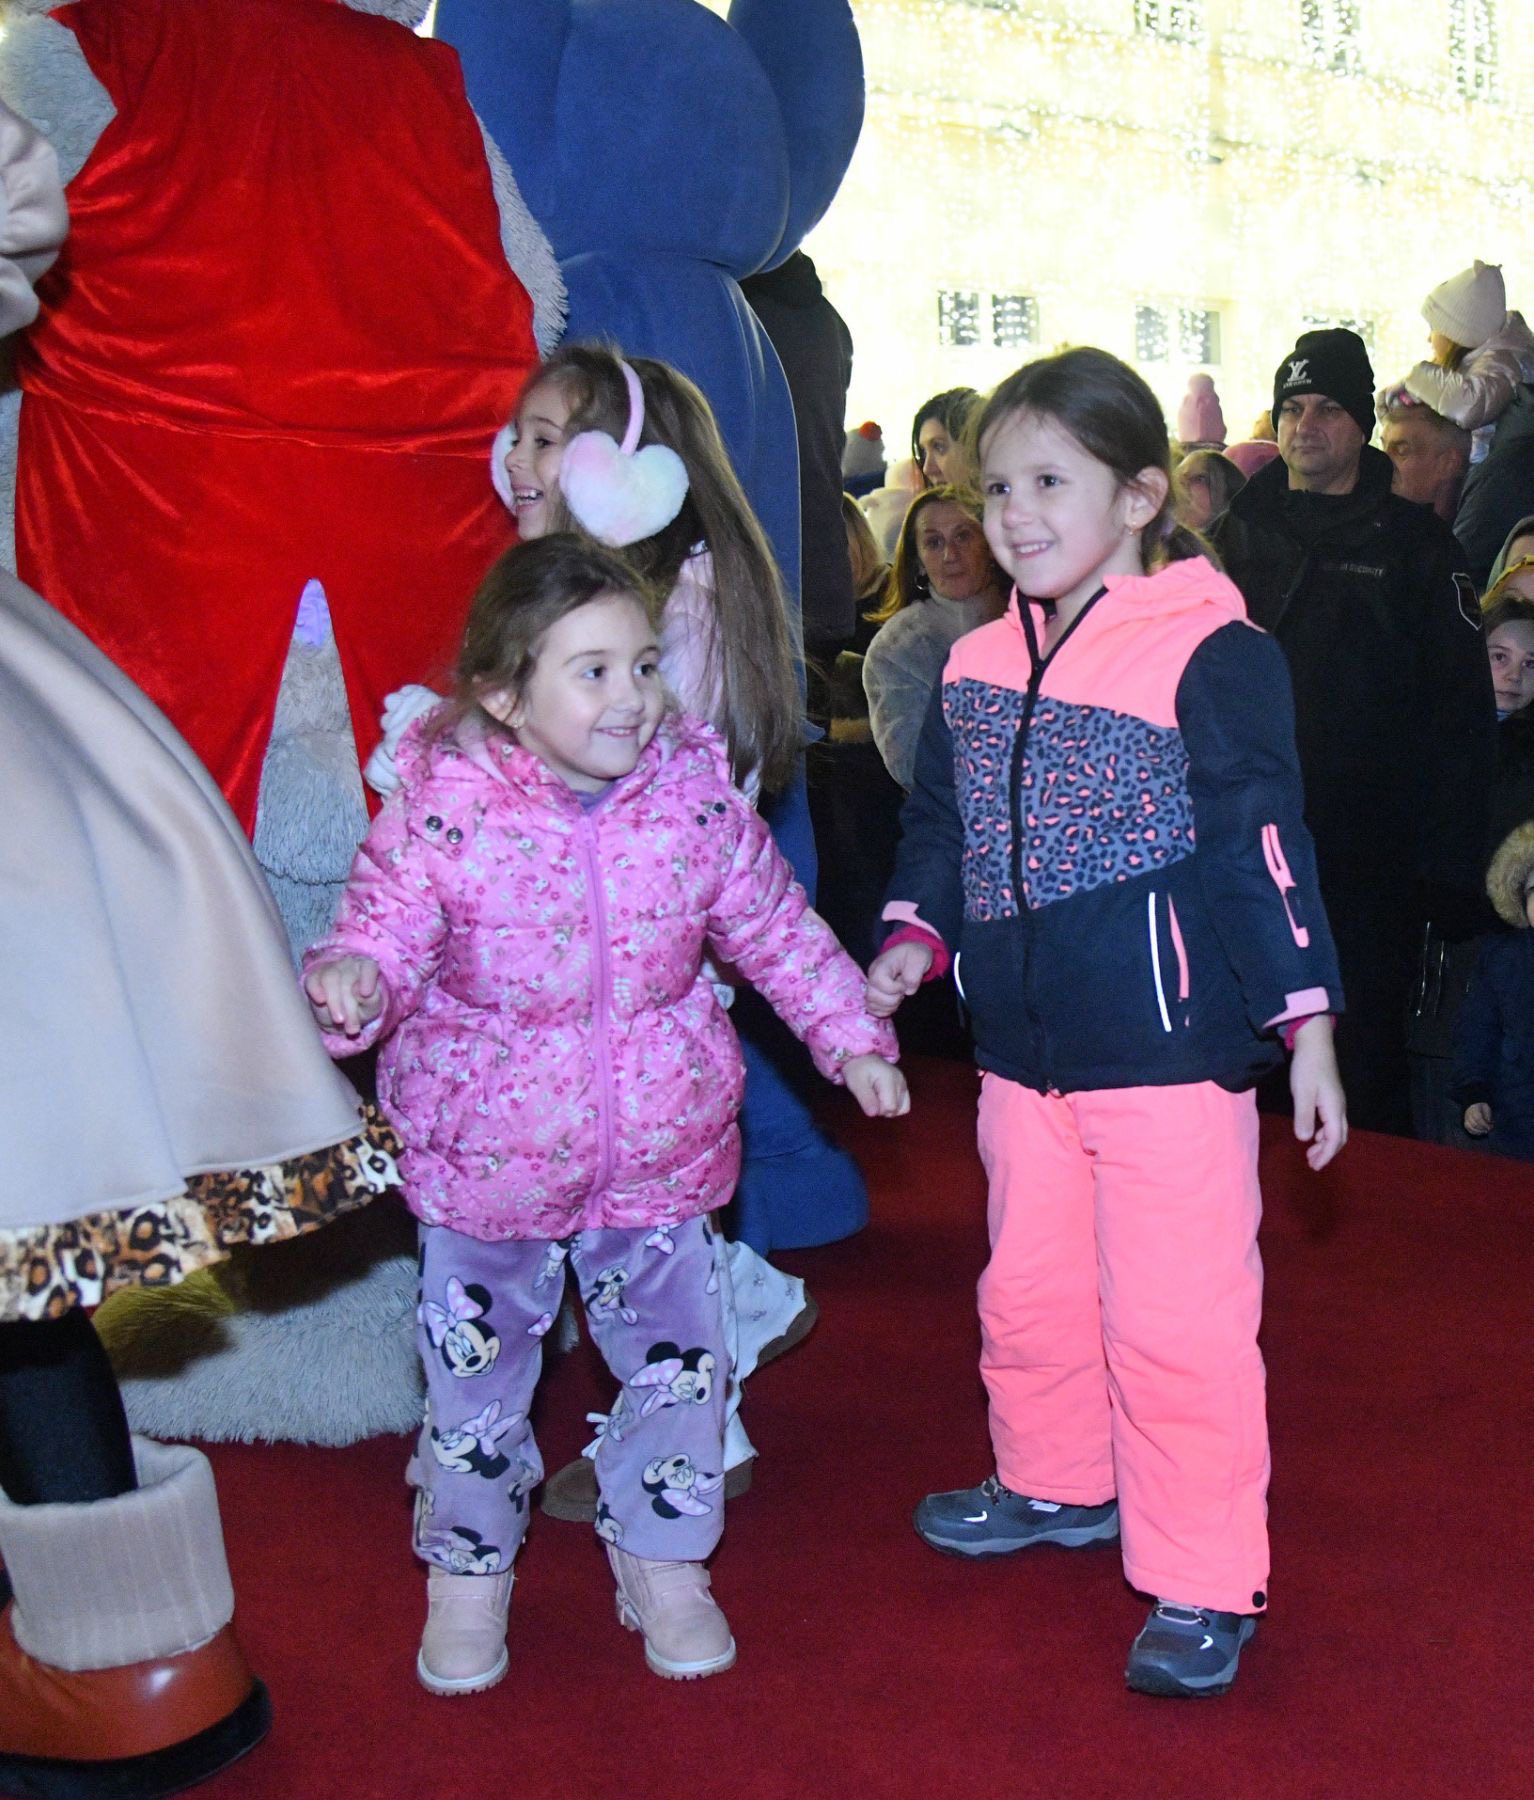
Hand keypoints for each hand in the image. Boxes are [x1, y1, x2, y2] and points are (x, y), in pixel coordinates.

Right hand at [304, 955, 384, 1037]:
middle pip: (347, 980)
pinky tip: (320, 1001)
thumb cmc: (363, 1007)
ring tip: (340, 1021)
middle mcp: (348, 964)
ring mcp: (329, 969)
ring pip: (330, 979)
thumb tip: (360, 991)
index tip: (366, 994)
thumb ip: (371, 999)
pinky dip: (315, 990)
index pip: (368, 967)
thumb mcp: (372, 1006)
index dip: (367, 978)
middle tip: (352, 1027)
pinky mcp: (314, 978)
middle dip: (349, 1006)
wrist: (342, 1018)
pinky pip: (312, 980)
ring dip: (334, 1003)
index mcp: (367, 967)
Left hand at [843, 1054, 909, 1118]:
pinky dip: (895, 1106)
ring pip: (902, 1109)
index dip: (878, 1110)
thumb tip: (873, 1114)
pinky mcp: (904, 1086)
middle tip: (871, 1097)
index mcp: (890, 1080)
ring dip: (889, 1109)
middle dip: (882, 1110)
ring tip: (878, 1098)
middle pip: (896, 1110)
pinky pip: (904, 1105)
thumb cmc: (857, 1070)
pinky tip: (884, 1099)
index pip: (890, 1108)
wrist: (863, 1058)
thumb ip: (866, 1099)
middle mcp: (901, 1082)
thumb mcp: (856, 1084)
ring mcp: (904, 1084)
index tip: (869, 1100)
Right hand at [866, 941, 933, 1017]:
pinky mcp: (874, 994)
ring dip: (888, 1006)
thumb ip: (914, 974)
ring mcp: (872, 986)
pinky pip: (872, 1009)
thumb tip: (908, 990)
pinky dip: (884, 1011)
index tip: (904, 985)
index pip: (878, 981)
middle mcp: (872, 976)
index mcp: (881, 965)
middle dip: (892, 1000)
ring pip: (871, 1005)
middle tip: (902, 993)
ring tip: (899, 998)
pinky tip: (894, 1004)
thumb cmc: (914, 955)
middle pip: (872, 996)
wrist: (910, 955)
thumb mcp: (920, 958)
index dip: (893, 988)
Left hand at [1290, 1015, 1346, 1170]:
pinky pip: (1331, 1122)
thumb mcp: (1302, 1093)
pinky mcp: (1330, 1097)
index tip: (1314, 1166)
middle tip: (1312, 1164)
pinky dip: (1323, 1132)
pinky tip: (1313, 1133)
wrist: (1315, 1044)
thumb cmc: (1307, 1068)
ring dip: (1324, 1144)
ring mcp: (1336, 1102)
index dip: (1325, 1155)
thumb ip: (1304, 1116)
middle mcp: (1340, 1108)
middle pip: (1339, 1137)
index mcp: (1334, 1109)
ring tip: (1311, 1153)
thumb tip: (1304, 1139)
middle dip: (1327, 1152)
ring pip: (1336, 1130)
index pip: (1334, 1139)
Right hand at [1463, 1102, 1492, 1136]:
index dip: (1484, 1124)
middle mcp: (1468, 1113)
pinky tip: (1481, 1132)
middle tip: (1488, 1129)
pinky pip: (1468, 1129)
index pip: (1478, 1118)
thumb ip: (1488, 1114)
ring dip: (1478, 1131)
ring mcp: (1466, 1118)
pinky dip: (1475, 1132)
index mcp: (1474, 1108)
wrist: (1477, 1107)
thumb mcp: (1487, 1108)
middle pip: (1474, 1123)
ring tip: (1485, 1131)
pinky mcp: (1465, 1123)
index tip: (1489, 1127)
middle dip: (1482, 1128)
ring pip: (1470, 1127)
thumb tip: (1488, 1121)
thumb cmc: (1483, 1108)